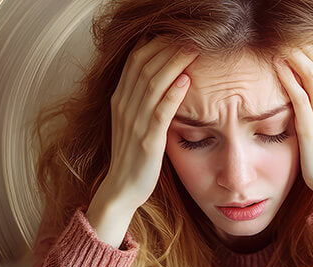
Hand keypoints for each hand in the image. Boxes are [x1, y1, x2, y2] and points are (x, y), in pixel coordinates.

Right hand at [98, 36, 199, 211]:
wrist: (122, 187)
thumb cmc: (133, 153)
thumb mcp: (132, 120)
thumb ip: (141, 97)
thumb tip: (161, 73)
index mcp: (120, 99)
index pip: (135, 60)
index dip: (155, 43)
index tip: (175, 33)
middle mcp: (124, 107)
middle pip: (144, 65)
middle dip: (167, 47)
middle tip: (190, 35)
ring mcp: (134, 123)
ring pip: (152, 83)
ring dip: (174, 63)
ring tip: (193, 48)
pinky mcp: (147, 140)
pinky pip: (160, 112)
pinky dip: (172, 94)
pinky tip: (186, 80)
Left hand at [273, 45, 312, 218]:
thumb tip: (308, 77)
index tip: (296, 38)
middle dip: (302, 46)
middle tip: (283, 36)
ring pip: (312, 72)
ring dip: (294, 55)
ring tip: (279, 44)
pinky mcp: (311, 125)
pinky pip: (299, 94)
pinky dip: (288, 77)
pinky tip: (277, 65)